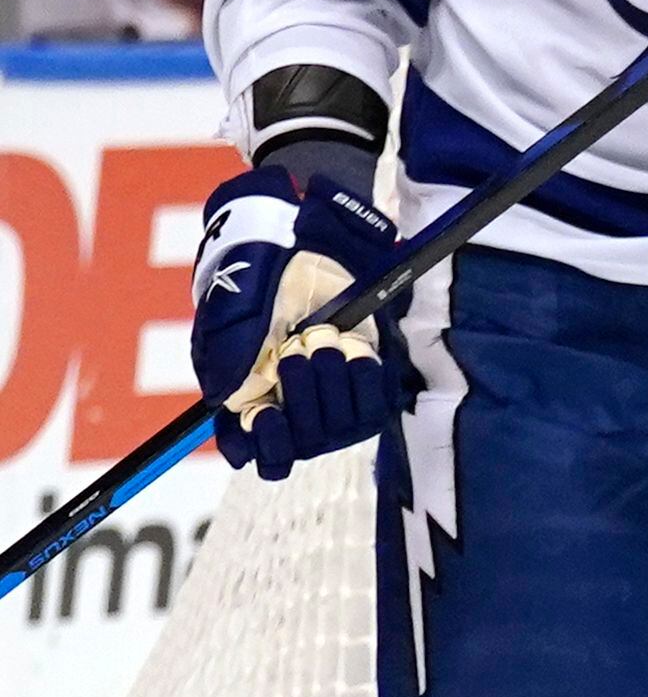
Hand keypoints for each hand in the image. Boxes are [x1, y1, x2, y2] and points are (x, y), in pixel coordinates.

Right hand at [192, 168, 406, 479]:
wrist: (306, 243)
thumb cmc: (258, 275)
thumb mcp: (233, 309)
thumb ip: (226, 354)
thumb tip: (225, 401)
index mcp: (248, 397)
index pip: (256, 453)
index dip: (264, 447)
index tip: (266, 416)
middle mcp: (290, 406)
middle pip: (301, 444)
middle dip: (302, 397)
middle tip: (297, 347)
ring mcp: (332, 400)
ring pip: (336, 431)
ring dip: (331, 385)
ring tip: (324, 338)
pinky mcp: (368, 387)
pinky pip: (374, 408)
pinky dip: (365, 379)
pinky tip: (356, 349)